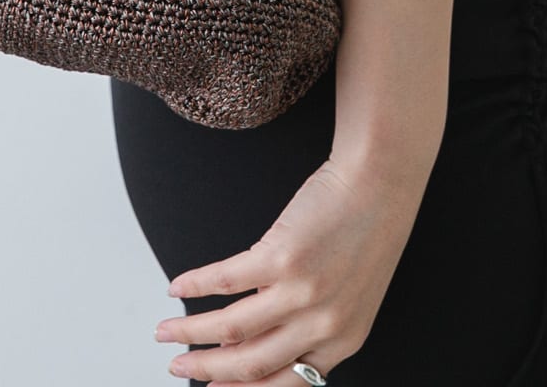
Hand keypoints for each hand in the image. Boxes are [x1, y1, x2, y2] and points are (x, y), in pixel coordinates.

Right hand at [151, 153, 426, 383]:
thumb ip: (314, 320)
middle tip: (176, 367)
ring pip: (231, 328)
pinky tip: (177, 286)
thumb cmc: (367, 227)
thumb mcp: (353, 292)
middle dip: (206, 369)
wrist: (382, 179)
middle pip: (251, 362)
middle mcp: (322, 324)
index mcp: (343, 339)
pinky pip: (226, 279)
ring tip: (164, 331)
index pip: (284, 382)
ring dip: (190, 332)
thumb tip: (256, 335)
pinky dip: (195, 285)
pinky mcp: (282, 256)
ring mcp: (301, 292)